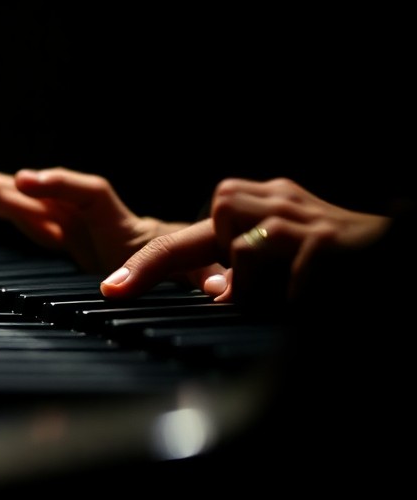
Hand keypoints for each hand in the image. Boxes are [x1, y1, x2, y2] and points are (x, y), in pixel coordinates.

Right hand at [0, 166, 216, 284]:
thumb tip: (221, 288)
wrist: (202, 257)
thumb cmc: (202, 265)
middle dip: (3, 187)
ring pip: (29, 208)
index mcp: (123, 228)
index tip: (29, 181)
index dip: (60, 186)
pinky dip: (2, 209)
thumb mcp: (206, 274)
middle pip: (43, 198)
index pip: (89, 197)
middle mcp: (94, 224)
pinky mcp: (69, 241)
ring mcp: (78, 230)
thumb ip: (209, 279)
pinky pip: (29, 223)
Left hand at [100, 177, 392, 305]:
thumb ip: (247, 275)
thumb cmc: (342, 270)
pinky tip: (312, 299)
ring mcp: (303, 216)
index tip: (111, 289)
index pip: (188, 232)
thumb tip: (219, 294)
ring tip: (291, 297)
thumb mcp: (285, 269)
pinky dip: (293, 296)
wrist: (405, 252)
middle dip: (195, 270)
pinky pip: (286, 272)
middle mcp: (276, 200)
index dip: (146, 263)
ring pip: (243, 251)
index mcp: (259, 205)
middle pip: (208, 232)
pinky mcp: (328, 239)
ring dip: (257, 288)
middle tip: (194, 291)